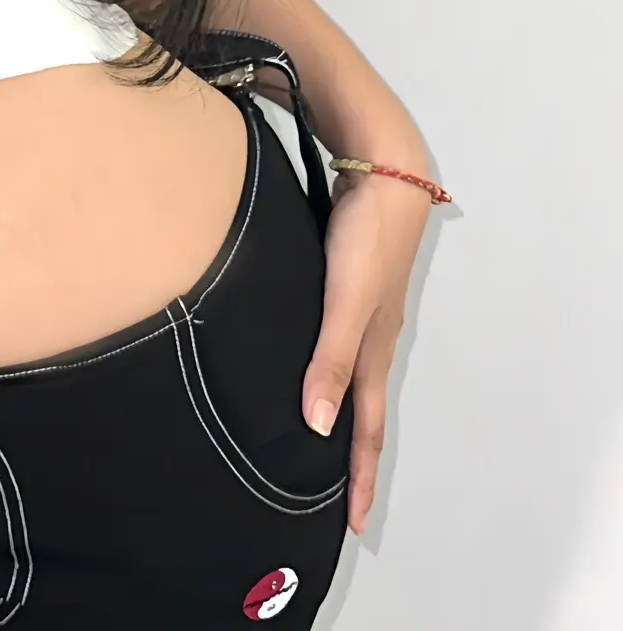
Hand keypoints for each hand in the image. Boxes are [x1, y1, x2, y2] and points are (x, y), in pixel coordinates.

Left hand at [302, 167, 431, 535]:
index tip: (357, 525)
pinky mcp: (350, 278)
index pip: (367, 427)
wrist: (384, 169)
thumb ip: (329, 358)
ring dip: (342, 411)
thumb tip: (317, 427)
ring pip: (352, 372)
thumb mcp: (346, 301)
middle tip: (344, 499)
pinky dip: (330, 365)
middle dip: (356, 455)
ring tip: (325, 441)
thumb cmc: (366, 238)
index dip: (362, 476)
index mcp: (374, 346)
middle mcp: (372, 333)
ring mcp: (364, 305)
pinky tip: (310, 361)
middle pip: (364, 407)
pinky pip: (339, 338)